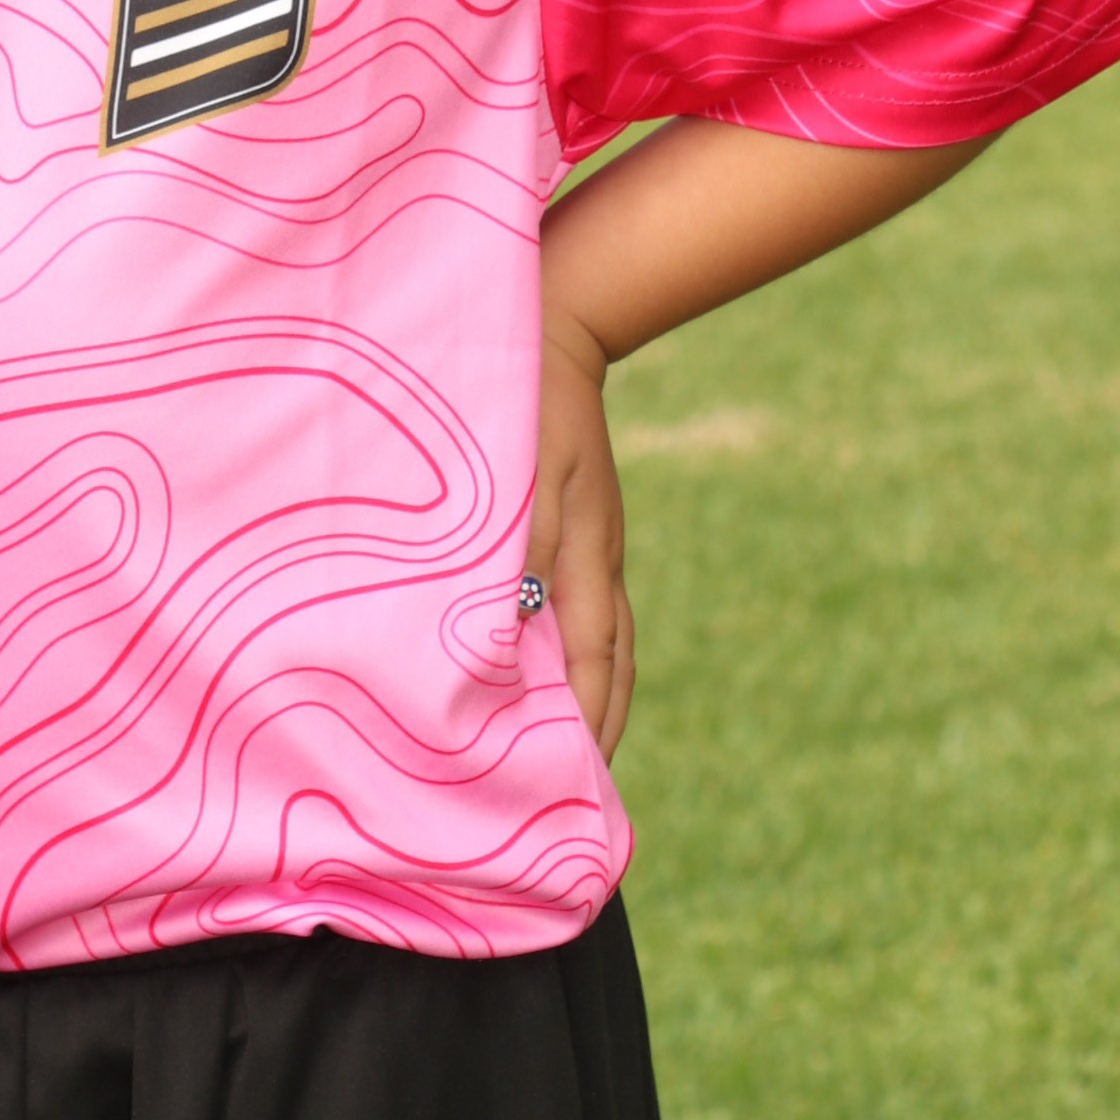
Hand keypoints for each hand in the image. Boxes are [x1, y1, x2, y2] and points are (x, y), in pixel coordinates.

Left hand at [527, 310, 634, 761]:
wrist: (554, 327)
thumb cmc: (521, 404)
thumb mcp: (516, 485)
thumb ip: (516, 564)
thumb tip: (510, 642)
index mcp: (588, 561)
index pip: (590, 670)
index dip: (583, 732)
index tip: (570, 789)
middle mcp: (598, 562)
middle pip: (608, 665)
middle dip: (598, 729)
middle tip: (581, 791)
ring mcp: (595, 542)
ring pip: (601, 638)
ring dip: (590, 694)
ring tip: (575, 747)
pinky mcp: (580, 523)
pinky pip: (585, 604)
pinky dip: (576, 649)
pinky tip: (547, 662)